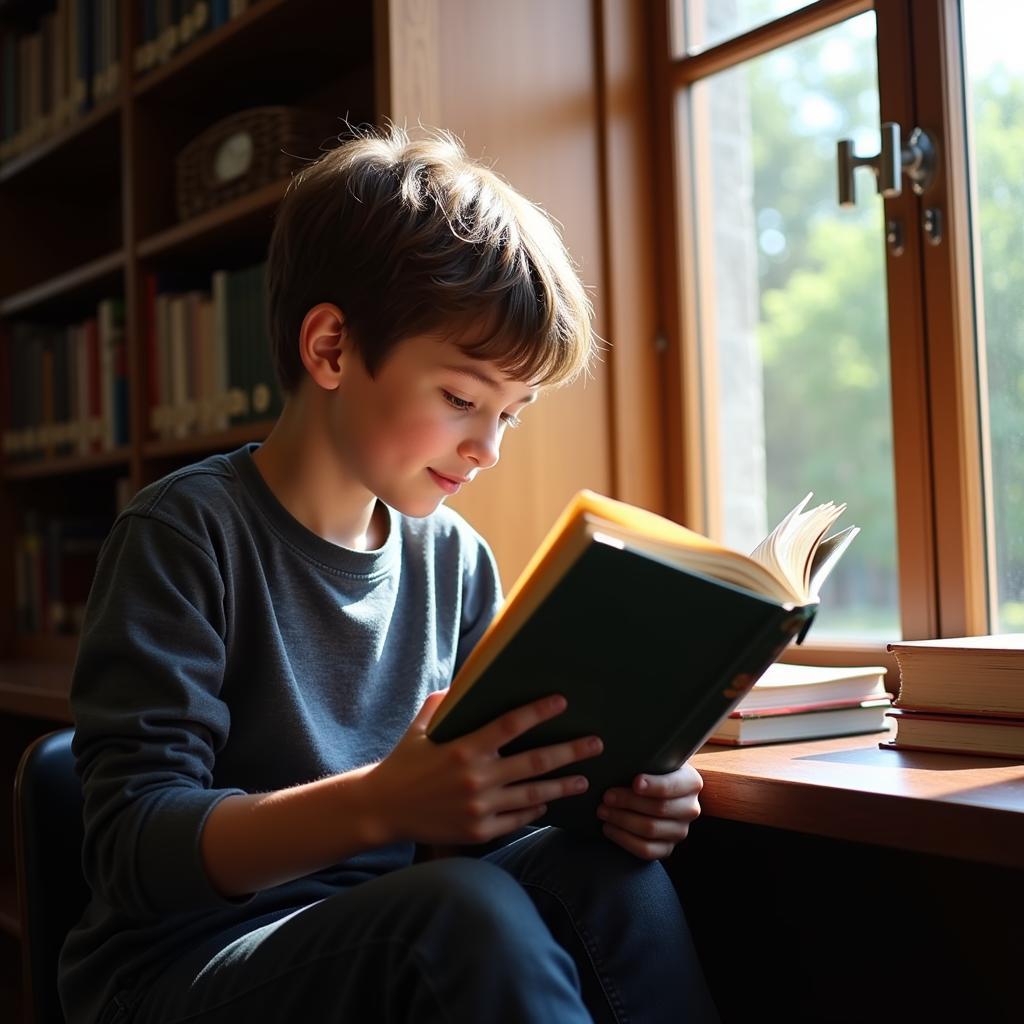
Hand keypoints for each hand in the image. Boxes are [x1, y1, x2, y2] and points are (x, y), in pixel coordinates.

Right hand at [362, 690, 603, 846]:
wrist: (383, 809)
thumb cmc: (404, 762)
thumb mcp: (420, 727)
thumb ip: (442, 703)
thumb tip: (463, 679)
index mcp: (464, 748)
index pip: (510, 725)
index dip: (538, 712)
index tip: (562, 701)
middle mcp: (476, 778)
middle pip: (535, 762)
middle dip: (570, 752)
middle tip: (596, 743)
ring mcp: (480, 807)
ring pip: (534, 795)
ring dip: (563, 786)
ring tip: (585, 779)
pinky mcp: (479, 831)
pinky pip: (518, 819)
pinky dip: (536, 809)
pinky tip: (549, 800)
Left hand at [597, 761, 702, 859]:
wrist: (652, 789)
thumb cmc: (649, 770)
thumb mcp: (653, 759)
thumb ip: (645, 758)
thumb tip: (623, 757)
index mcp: (691, 783)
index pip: (673, 787)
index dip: (654, 786)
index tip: (635, 782)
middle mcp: (690, 808)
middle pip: (659, 809)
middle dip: (629, 802)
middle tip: (606, 796)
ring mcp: (680, 831)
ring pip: (650, 830)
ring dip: (622, 820)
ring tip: (602, 810)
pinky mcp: (667, 848)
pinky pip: (646, 850)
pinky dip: (624, 839)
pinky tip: (608, 828)